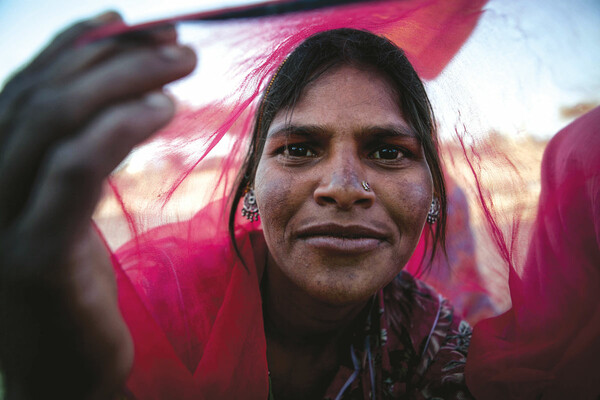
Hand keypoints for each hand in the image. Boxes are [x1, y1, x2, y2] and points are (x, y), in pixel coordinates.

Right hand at [0, 12, 196, 398]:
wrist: (63, 381)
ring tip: (181, 65)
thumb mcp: (66, 220)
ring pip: (52, 123)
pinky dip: (116, 129)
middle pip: (41, 96)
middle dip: (111, 57)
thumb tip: (111, 102)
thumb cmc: (73, 298)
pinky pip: (71, 173)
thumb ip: (70, 164)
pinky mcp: (30, 260)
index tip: (127, 22)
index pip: (26, 91)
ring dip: (122, 81)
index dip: (75, 48)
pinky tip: (162, 108)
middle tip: (174, 42)